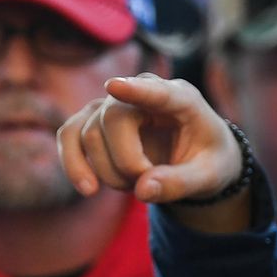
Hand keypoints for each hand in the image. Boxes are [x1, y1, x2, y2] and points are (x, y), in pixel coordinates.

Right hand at [58, 73, 247, 227]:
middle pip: (113, 119)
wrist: (192, 158)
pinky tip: (89, 189)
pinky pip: (69, 136)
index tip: (114, 87)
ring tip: (133, 186)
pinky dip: (73, 165)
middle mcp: (143, 92)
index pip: (158, 92)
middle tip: (147, 185)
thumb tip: (143, 190)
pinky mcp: (92, 119)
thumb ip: (180, 183)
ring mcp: (113, 104)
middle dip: (125, 163)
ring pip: (89, 133)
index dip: (137, 90)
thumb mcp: (207, 177)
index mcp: (183, 99)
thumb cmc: (205, 160)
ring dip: (107, 173)